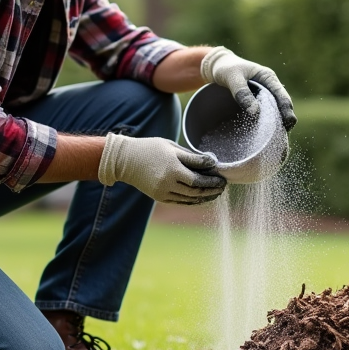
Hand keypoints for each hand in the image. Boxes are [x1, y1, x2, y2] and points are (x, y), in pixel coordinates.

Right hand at [98, 133, 226, 204]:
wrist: (125, 160)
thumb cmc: (150, 148)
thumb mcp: (171, 147)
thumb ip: (191, 157)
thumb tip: (211, 162)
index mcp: (172, 167)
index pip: (198, 178)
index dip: (213, 179)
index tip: (222, 177)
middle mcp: (167, 182)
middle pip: (196, 190)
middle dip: (212, 189)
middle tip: (223, 186)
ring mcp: (162, 192)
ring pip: (189, 198)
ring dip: (205, 197)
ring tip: (216, 193)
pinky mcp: (159, 197)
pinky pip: (180, 202)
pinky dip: (193, 200)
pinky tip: (202, 197)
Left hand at [200, 47, 296, 130]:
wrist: (217, 67)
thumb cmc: (225, 69)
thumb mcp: (232, 77)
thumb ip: (242, 93)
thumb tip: (255, 112)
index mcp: (268, 78)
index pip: (282, 95)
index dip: (287, 109)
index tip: (289, 123)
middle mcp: (269, 87)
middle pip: (282, 105)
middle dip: (285, 120)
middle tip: (283, 136)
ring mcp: (264, 96)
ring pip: (274, 111)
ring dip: (276, 123)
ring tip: (276, 139)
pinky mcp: (256, 103)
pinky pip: (265, 114)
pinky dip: (266, 123)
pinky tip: (264, 135)